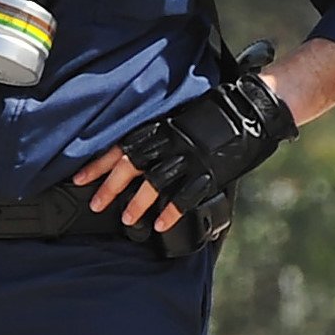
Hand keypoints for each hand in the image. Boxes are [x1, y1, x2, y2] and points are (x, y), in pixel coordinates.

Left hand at [87, 73, 300, 234]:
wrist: (255, 109)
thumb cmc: (221, 109)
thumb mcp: (185, 115)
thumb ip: (165, 131)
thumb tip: (146, 146)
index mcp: (164, 126)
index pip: (122, 145)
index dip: (99, 163)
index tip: (79, 178)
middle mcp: (172, 142)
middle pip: (132, 166)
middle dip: (111, 187)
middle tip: (96, 205)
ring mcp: (192, 158)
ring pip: (156, 183)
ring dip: (137, 203)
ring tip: (127, 220)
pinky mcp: (211, 172)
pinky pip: (187, 195)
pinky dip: (172, 212)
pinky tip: (160, 225)